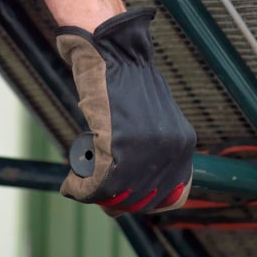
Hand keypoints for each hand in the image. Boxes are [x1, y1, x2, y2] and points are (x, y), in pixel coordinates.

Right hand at [57, 7, 195, 214]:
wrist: (113, 53)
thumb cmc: (126, 87)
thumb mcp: (155, 123)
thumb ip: (153, 155)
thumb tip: (136, 195)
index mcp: (184, 144)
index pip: (172, 196)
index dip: (144, 203)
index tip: (120, 199)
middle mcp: (171, 149)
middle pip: (141, 199)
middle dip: (113, 200)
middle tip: (92, 189)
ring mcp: (146, 147)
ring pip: (117, 194)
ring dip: (92, 193)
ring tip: (79, 182)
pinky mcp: (117, 143)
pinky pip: (97, 184)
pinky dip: (78, 188)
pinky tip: (71, 181)